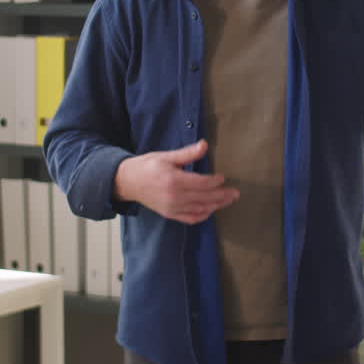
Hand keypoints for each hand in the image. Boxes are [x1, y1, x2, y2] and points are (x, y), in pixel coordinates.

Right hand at [113, 140, 239, 224]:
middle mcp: (175, 197)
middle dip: (222, 196)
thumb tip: (205, 145)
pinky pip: (190, 218)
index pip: (202, 183)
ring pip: (200, 209)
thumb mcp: (167, 156)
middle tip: (235, 193)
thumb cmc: (147, 166)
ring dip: (216, 206)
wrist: (128, 182)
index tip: (223, 177)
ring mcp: (172, 208)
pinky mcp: (170, 214)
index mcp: (174, 180)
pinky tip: (211, 210)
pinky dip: (202, 216)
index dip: (215, 182)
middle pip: (205, 198)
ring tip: (228, 201)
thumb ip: (187, 153)